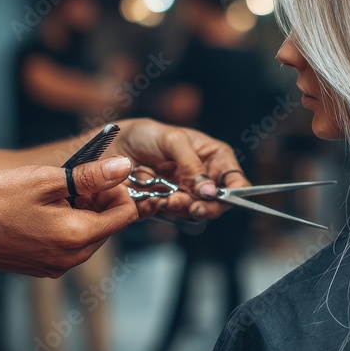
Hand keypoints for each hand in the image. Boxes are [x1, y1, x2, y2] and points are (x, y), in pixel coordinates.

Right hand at [0, 157, 138, 277]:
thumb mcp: (47, 179)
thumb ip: (91, 176)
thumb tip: (124, 167)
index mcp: (77, 236)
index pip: (125, 215)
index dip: (118, 191)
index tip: (99, 177)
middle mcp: (72, 258)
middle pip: (109, 226)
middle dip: (99, 201)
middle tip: (72, 183)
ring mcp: (56, 266)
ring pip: (89, 235)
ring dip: (82, 213)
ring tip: (53, 196)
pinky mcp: (42, 266)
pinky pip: (69, 245)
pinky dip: (66, 226)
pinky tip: (42, 211)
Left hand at [106, 118, 250, 220]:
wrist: (113, 146)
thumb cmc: (147, 135)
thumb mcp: (172, 140)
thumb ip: (192, 164)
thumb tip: (209, 191)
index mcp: (214, 158)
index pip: (236, 181)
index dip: (234, 193)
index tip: (219, 198)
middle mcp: (204, 178)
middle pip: (219, 203)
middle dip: (206, 207)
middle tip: (193, 207)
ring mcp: (187, 193)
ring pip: (196, 212)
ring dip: (184, 209)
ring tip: (168, 199)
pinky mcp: (168, 205)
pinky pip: (174, 216)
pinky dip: (166, 211)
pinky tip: (156, 200)